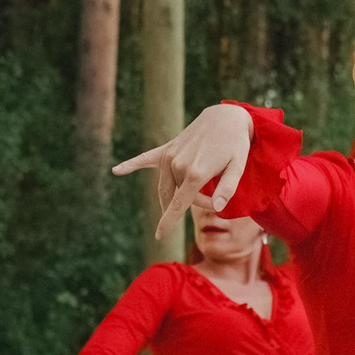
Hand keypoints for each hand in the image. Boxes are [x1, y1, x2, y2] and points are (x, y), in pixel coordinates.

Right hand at [112, 101, 253, 236]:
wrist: (224, 117)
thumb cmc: (235, 144)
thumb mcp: (238, 167)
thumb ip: (228, 189)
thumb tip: (217, 208)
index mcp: (195, 173)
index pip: (178, 205)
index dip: (168, 222)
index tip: (159, 236)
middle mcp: (178, 165)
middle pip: (177, 197)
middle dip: (193, 203)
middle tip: (212, 199)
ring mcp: (170, 156)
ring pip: (167, 186)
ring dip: (177, 195)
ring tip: (199, 193)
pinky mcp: (168, 149)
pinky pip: (146, 159)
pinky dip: (131, 165)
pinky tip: (116, 170)